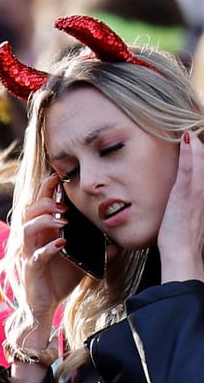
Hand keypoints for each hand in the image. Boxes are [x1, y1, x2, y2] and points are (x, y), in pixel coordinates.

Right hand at [12, 174, 83, 322]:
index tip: (58, 177)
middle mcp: (31, 240)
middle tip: (65, 204)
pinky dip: (49, 247)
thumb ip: (96, 250)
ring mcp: (27, 253)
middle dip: (45, 202)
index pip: (38, 205)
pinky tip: (63, 244)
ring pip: (26, 228)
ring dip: (44, 220)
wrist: (43, 306)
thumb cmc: (58, 281)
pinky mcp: (30, 268)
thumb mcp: (81, 261)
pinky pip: (36, 254)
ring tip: (63, 220)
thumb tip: (119, 243)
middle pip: (29, 211)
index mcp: (41, 234)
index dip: (45, 189)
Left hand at [157, 131, 203, 283]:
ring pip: (200, 163)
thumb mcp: (187, 218)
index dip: (202, 156)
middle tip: (196, 129)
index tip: (199, 142)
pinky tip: (187, 140)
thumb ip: (188, 205)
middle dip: (202, 147)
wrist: (183, 254)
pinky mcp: (185, 196)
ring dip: (196, 145)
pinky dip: (189, 154)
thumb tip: (181, 201)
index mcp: (203, 196)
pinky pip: (188, 171)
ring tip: (190, 129)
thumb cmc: (181, 239)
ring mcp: (196, 193)